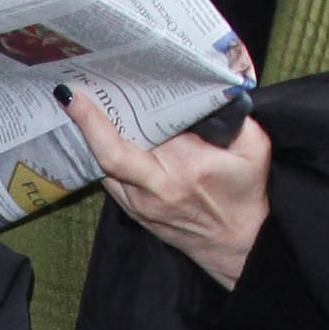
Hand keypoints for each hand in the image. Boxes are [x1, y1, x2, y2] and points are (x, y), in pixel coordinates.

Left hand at [66, 91, 271, 290]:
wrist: (239, 244)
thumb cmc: (246, 192)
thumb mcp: (254, 147)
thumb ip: (233, 113)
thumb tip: (206, 84)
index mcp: (184, 167)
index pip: (129, 139)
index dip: (96, 119)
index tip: (74, 96)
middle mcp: (154, 188)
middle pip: (105, 150)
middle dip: (87, 118)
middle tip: (75, 86)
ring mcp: (138, 204)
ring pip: (100, 165)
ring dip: (88, 136)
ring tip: (80, 103)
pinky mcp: (133, 211)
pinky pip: (106, 177)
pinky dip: (99, 153)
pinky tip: (95, 131)